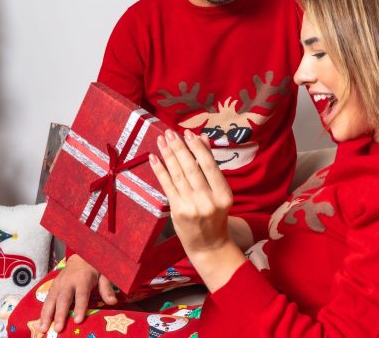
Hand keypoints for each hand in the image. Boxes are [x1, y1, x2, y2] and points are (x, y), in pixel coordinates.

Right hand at [39, 254, 117, 332]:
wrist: (79, 256)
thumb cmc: (93, 268)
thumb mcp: (103, 275)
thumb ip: (106, 289)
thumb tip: (113, 302)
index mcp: (82, 279)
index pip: (81, 295)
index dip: (80, 308)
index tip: (78, 321)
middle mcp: (68, 282)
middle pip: (63, 299)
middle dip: (60, 314)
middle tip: (58, 329)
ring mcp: (58, 284)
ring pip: (51, 300)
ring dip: (46, 315)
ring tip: (43, 329)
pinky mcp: (52, 286)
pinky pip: (46, 300)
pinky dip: (42, 312)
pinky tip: (40, 323)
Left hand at [149, 129, 245, 289]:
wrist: (209, 245)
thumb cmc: (214, 216)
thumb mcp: (219, 193)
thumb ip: (210, 167)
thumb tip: (203, 139)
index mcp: (224, 194)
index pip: (209, 165)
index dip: (197, 148)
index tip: (188, 134)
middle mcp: (209, 200)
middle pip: (191, 168)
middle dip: (179, 148)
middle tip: (170, 133)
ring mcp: (193, 206)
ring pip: (178, 175)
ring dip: (168, 155)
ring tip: (161, 140)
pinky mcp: (178, 211)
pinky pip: (167, 186)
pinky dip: (160, 170)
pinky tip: (154, 158)